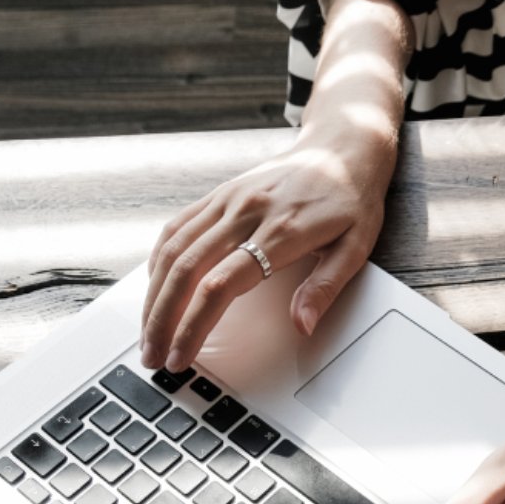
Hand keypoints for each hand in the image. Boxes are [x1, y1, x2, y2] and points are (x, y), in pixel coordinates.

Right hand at [140, 127, 395, 371]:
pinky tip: (155, 288)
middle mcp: (246, 212)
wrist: (342, 147)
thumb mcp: (356, 246)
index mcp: (281, 231)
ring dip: (153, 296)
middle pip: (186, 271)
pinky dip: (158, 260)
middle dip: (162, 320)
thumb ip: (326, 287)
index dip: (194, 326)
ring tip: (148, 332)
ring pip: (173, 250)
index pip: (221, 286)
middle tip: (152, 356)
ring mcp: (228, 200)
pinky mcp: (219, 193)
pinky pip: (177, 227)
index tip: (181, 356)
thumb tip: (302, 326)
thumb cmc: (351, 200)